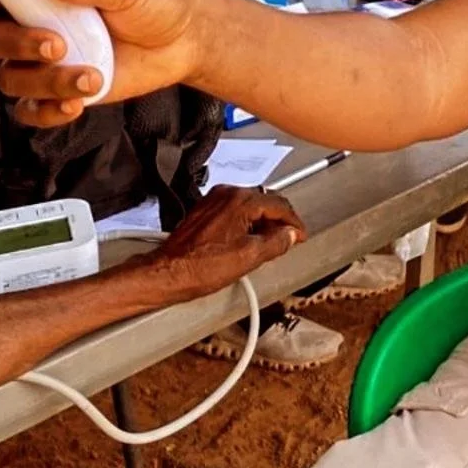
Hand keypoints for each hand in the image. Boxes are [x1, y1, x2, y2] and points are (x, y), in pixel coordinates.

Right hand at [0, 0, 207, 126]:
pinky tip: (75, 105)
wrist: (186, 37)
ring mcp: (46, 61)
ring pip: (11, 79)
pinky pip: (32, 111)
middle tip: (56, 45)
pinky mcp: (63, 91)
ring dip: (44, 82)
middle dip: (13, 44)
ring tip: (90, 77)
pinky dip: (46, 112)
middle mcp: (34, 24)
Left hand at [145, 186, 305, 298]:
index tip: (299, 235)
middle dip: (279, 221)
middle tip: (288, 240)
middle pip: (265, 202)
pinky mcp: (205, 210)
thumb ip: (276, 243)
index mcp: (241, 201)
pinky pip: (234, 211)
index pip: (279, 205)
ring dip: (262, 223)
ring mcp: (214, 200)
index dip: (294, 223)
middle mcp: (227, 194)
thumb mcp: (249, 258)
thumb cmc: (200, 267)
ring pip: (250, 206)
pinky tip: (246, 241)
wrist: (168, 273)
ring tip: (268, 245)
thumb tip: (289, 235)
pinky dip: (246, 223)